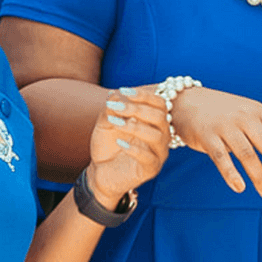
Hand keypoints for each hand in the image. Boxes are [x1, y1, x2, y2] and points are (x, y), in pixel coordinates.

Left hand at [84, 87, 171, 205]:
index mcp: (154, 121)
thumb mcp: (106, 122)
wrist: (101, 170)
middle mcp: (161, 135)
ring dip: (135, 127)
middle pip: (161, 117)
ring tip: (116, 123)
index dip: (144, 95)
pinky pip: (149, 158)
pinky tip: (119, 142)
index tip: (123, 91)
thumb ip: (111, 109)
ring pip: (157, 136)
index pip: (159, 103)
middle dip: (138, 109)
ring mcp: (158, 153)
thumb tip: (114, 94)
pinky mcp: (152, 169)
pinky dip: (134, 148)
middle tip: (117, 107)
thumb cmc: (108, 144)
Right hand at [168, 86, 261, 200]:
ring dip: (261, 178)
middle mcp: (245, 117)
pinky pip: (220, 157)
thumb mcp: (254, 119)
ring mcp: (225, 125)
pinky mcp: (206, 135)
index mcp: (260, 112)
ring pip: (248, 154)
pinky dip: (231, 174)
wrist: (185, 102)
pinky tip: (240, 188)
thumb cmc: (225, 114)